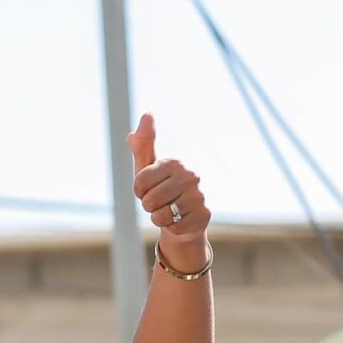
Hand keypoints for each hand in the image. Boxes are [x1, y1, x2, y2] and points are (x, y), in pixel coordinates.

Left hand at [129, 114, 211, 268]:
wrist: (182, 216)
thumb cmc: (160, 188)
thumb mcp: (146, 167)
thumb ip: (143, 143)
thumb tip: (147, 114)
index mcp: (174, 163)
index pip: (139, 183)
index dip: (138, 191)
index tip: (147, 189)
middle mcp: (190, 176)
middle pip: (149, 200)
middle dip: (149, 206)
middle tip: (160, 202)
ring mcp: (199, 196)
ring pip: (161, 216)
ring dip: (159, 218)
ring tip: (169, 210)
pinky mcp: (204, 215)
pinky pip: (174, 228)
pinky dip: (172, 228)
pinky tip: (180, 220)